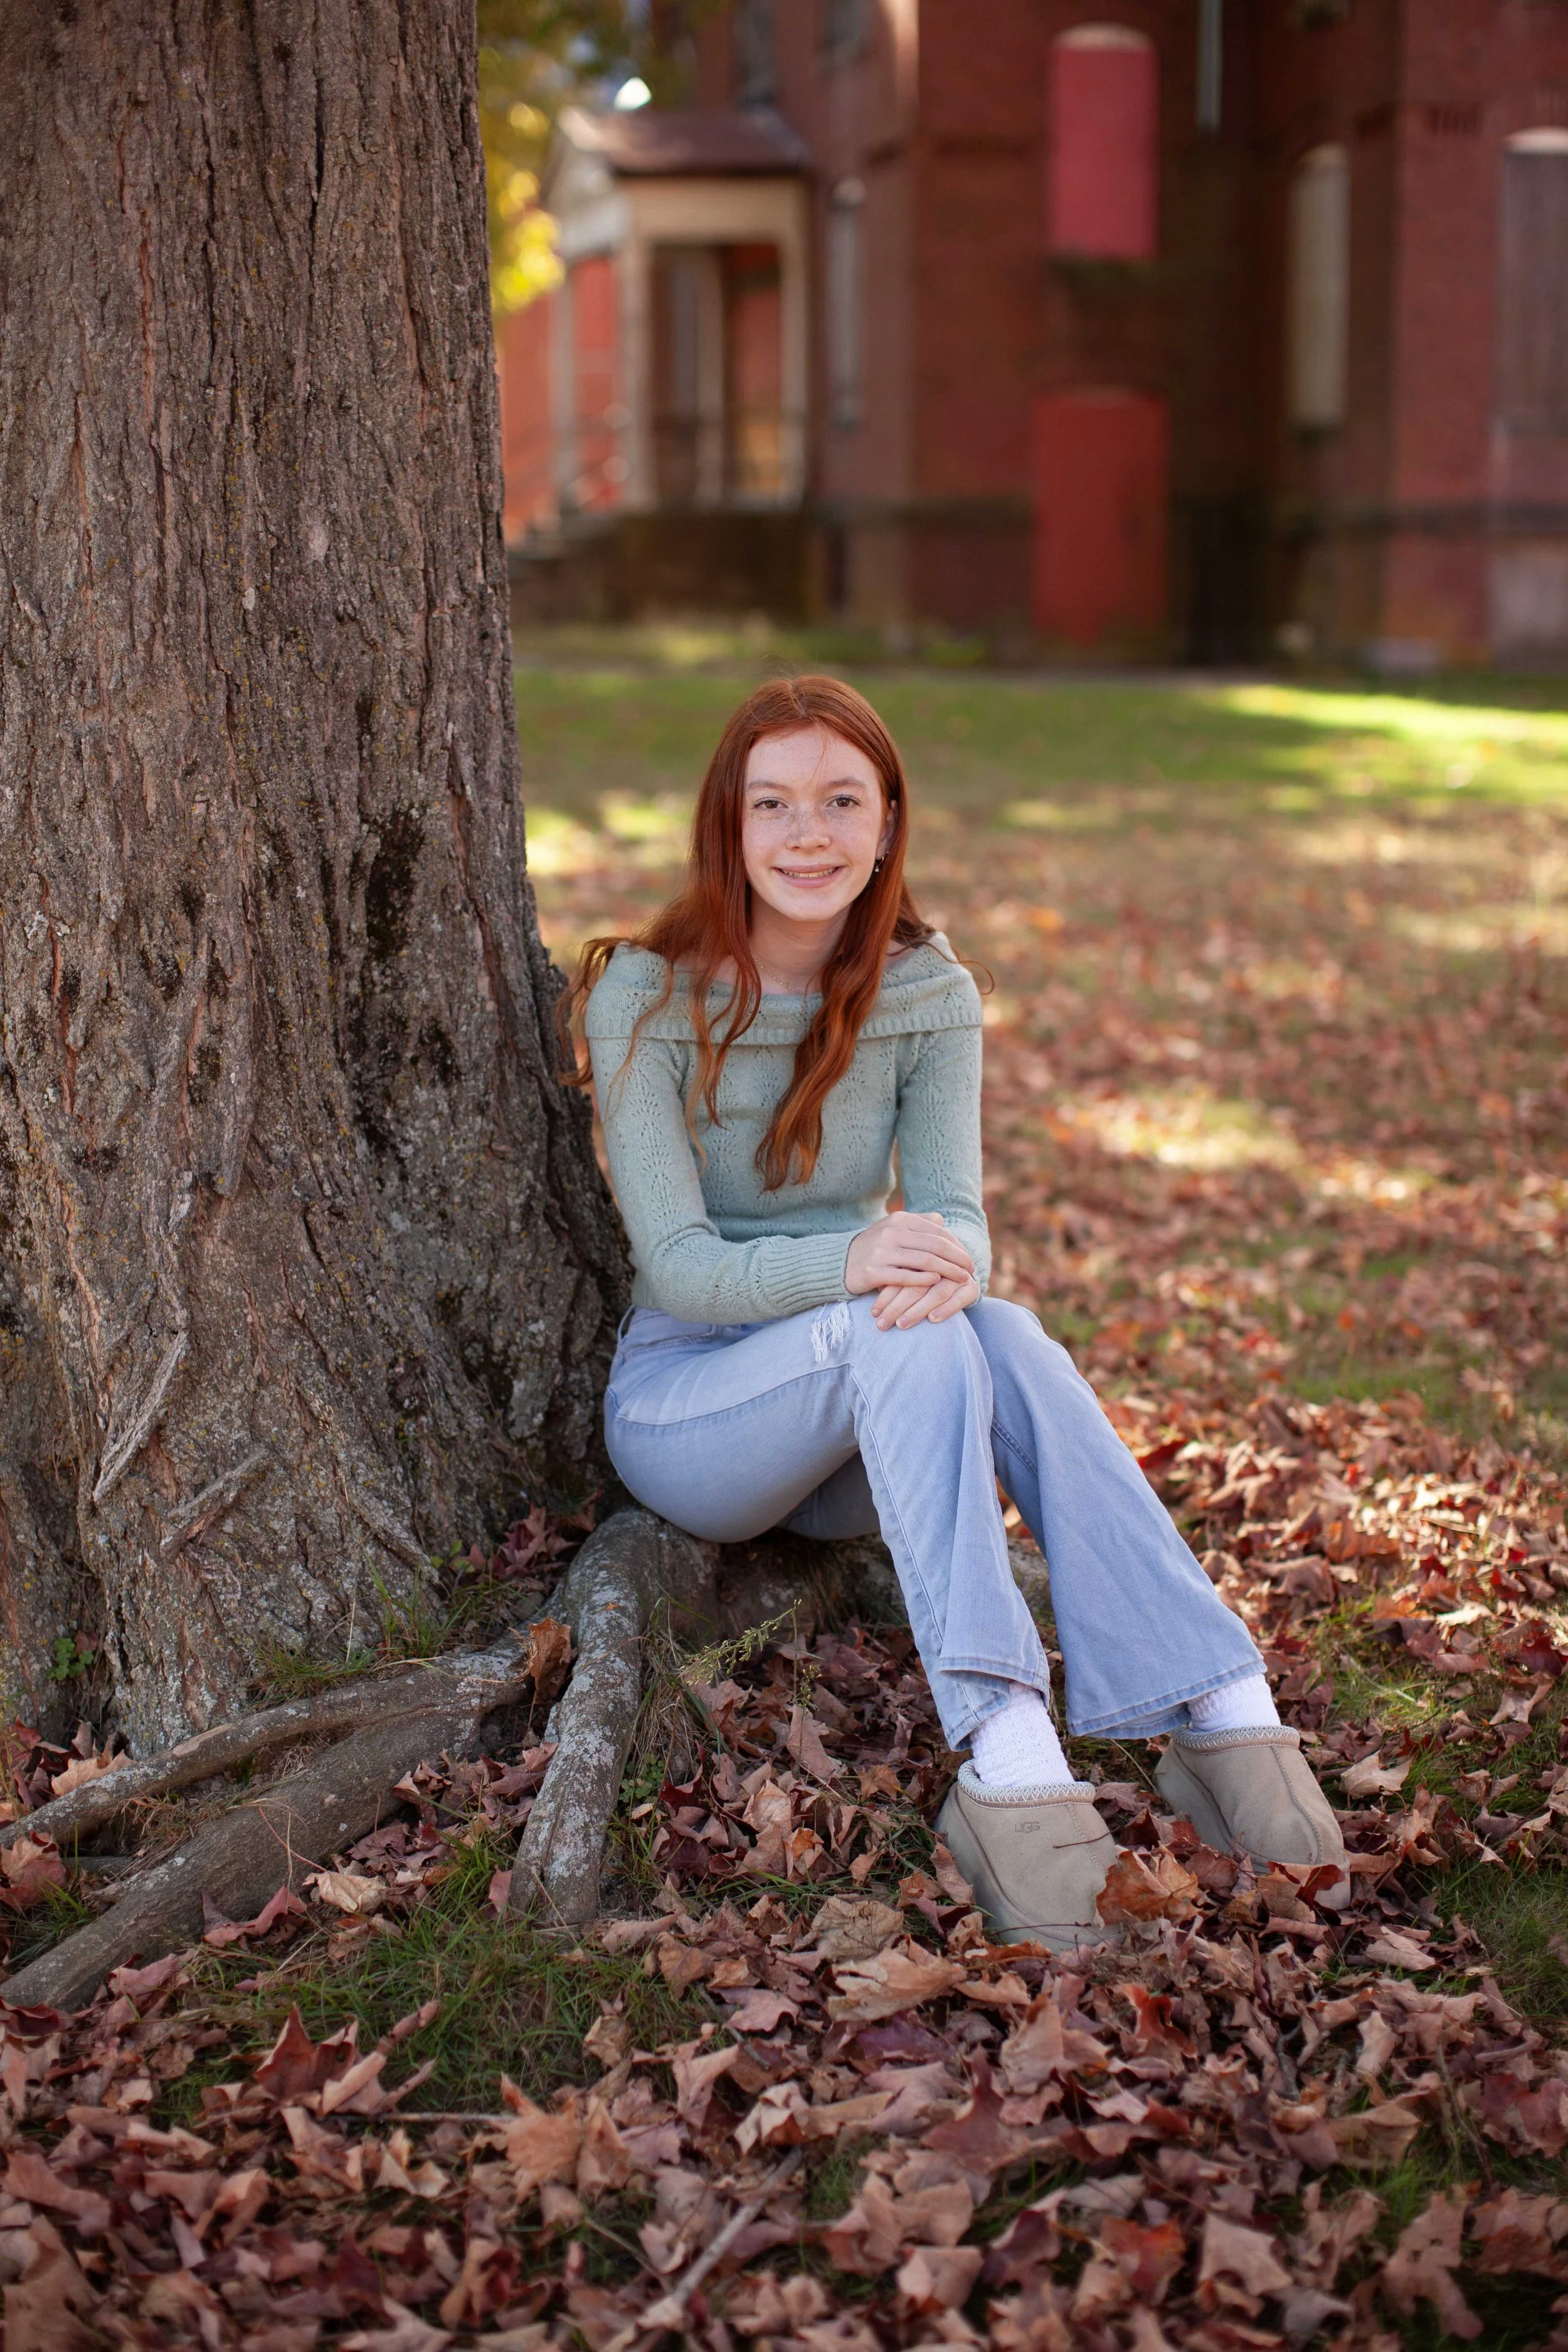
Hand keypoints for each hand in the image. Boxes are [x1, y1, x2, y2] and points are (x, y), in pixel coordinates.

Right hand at [845, 1211, 974, 1300]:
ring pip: (924, 1261)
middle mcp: (891, 1232)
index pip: (937, 1231)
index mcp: (899, 1219)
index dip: (957, 1246)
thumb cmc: (875, 1247)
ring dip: (948, 1271)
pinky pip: (905, 1276)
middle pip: (935, 1245)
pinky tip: (938, 1283)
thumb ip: (918, 1223)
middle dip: (958, 1259)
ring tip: (962, 1279)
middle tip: (971, 1270)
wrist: (840, 1262)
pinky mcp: (873, 1272)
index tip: (968, 1259)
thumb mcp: (894, 1229)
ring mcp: (881, 1252)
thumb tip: (941, 1220)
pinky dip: (924, 1279)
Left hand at [874, 1271, 980, 1329]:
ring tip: (901, 1324)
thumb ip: (895, 1282)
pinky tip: (932, 1319)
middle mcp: (942, 1266)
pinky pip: (959, 1299)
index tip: (873, 1313)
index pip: (902, 1276)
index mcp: (923, 1258)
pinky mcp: (972, 1289)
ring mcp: (958, 1276)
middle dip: (897, 1306)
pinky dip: (946, 1309)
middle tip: (882, 1323)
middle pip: (917, 1285)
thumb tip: (874, 1300)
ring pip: (936, 1292)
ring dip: (917, 1310)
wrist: (958, 1278)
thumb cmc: (923, 1283)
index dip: (886, 1294)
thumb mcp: (908, 1278)